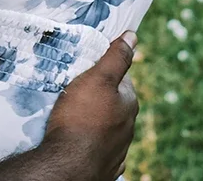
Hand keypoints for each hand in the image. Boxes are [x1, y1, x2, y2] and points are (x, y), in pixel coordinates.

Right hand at [38, 32, 138, 180]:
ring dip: (94, 121)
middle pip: (114, 104)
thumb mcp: (98, 79)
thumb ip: (116, 58)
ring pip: (107, 128)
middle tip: (75, 92)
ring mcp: (118, 149)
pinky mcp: (106, 166)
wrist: (69, 165)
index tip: (86, 70)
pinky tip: (79, 142)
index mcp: (129, 104)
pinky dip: (91, 143)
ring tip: (71, 117)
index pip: (121, 79)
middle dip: (99, 97)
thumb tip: (133, 37)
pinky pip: (99, 149)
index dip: (104, 71)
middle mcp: (128, 127)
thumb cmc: (82, 118)